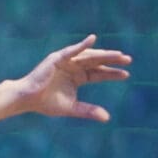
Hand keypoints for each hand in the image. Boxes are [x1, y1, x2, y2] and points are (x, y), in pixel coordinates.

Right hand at [15, 34, 130, 121]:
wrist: (28, 99)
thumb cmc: (46, 103)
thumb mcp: (71, 107)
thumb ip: (88, 110)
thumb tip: (107, 118)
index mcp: (78, 77)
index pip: (99, 73)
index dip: (112, 73)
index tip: (127, 74)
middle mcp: (74, 66)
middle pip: (97, 62)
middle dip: (112, 61)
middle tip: (128, 60)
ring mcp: (66, 61)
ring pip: (88, 56)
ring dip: (103, 54)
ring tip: (118, 55)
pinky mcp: (57, 58)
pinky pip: (72, 50)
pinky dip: (81, 45)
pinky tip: (92, 39)